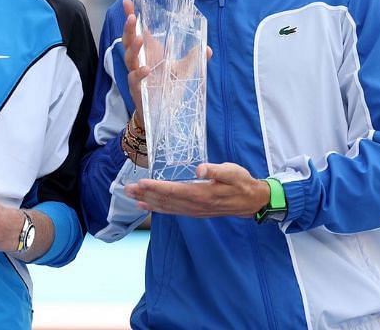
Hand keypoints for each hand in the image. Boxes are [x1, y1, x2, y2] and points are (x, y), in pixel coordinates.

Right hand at [121, 0, 211, 132]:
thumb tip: (207, 48)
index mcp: (149, 52)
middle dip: (129, 28)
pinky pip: (134, 79)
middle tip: (132, 17)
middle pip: (129, 40)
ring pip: (129, 57)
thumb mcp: (184, 71)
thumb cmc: (168, 89)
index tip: (128, 1)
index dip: (132, 16)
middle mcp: (140, 61)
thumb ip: (194, 58)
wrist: (161, 115)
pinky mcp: (137, 89)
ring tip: (139, 38)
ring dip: (133, 47)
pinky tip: (145, 69)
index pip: (139, 30)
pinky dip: (139, 73)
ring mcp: (136, 74)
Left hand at [123, 162, 268, 217]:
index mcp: (203, 194)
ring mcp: (194, 210)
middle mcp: (195, 205)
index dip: (158, 187)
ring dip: (148, 201)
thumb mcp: (233, 172)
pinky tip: (146, 205)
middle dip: (145, 194)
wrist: (252, 201)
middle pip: (166, 200)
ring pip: (166, 207)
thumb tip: (201, 168)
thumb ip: (217, 170)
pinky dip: (157, 208)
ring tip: (131, 196)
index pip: (175, 190)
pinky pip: (172, 211)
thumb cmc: (241, 182)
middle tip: (127, 189)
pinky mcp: (194, 212)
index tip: (142, 182)